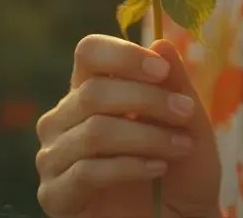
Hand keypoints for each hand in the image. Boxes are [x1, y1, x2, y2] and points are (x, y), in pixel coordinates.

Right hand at [36, 34, 221, 217]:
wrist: (182, 217)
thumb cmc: (183, 164)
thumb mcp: (189, 118)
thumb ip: (174, 81)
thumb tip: (161, 42)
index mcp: (92, 87)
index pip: (89, 52)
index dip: (123, 56)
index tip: (161, 71)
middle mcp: (64, 117)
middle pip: (94, 91)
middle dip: (148, 100)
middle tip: (186, 111)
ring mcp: (54, 156)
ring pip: (94, 131)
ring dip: (146, 136)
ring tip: (181, 146)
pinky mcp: (54, 194)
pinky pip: (87, 170)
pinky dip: (130, 166)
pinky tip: (157, 168)